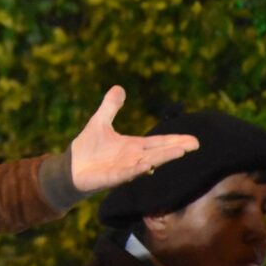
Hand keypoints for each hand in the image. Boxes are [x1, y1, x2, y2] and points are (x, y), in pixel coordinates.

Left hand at [70, 86, 199, 193]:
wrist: (71, 167)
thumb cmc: (88, 148)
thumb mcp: (99, 122)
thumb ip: (110, 107)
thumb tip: (119, 87)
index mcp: (133, 147)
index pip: (158, 143)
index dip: (175, 140)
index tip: (194, 140)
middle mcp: (133, 159)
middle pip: (158, 153)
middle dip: (175, 148)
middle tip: (194, 144)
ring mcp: (124, 169)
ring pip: (147, 163)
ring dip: (162, 158)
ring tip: (180, 152)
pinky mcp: (111, 178)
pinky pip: (126, 174)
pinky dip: (136, 170)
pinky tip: (147, 166)